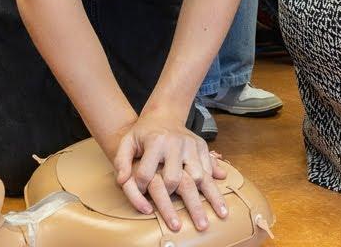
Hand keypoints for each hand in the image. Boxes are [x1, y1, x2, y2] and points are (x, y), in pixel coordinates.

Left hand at [100, 111, 228, 231]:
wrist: (164, 114)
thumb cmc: (143, 133)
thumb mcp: (127, 142)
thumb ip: (121, 161)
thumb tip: (122, 181)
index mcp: (156, 142)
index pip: (148, 174)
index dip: (141, 190)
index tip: (142, 201)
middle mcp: (176, 143)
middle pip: (176, 179)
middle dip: (176, 203)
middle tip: (180, 226)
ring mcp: (192, 144)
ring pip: (199, 175)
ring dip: (208, 197)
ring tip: (219, 215)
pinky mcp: (202, 145)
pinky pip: (208, 168)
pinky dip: (213, 185)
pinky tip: (219, 201)